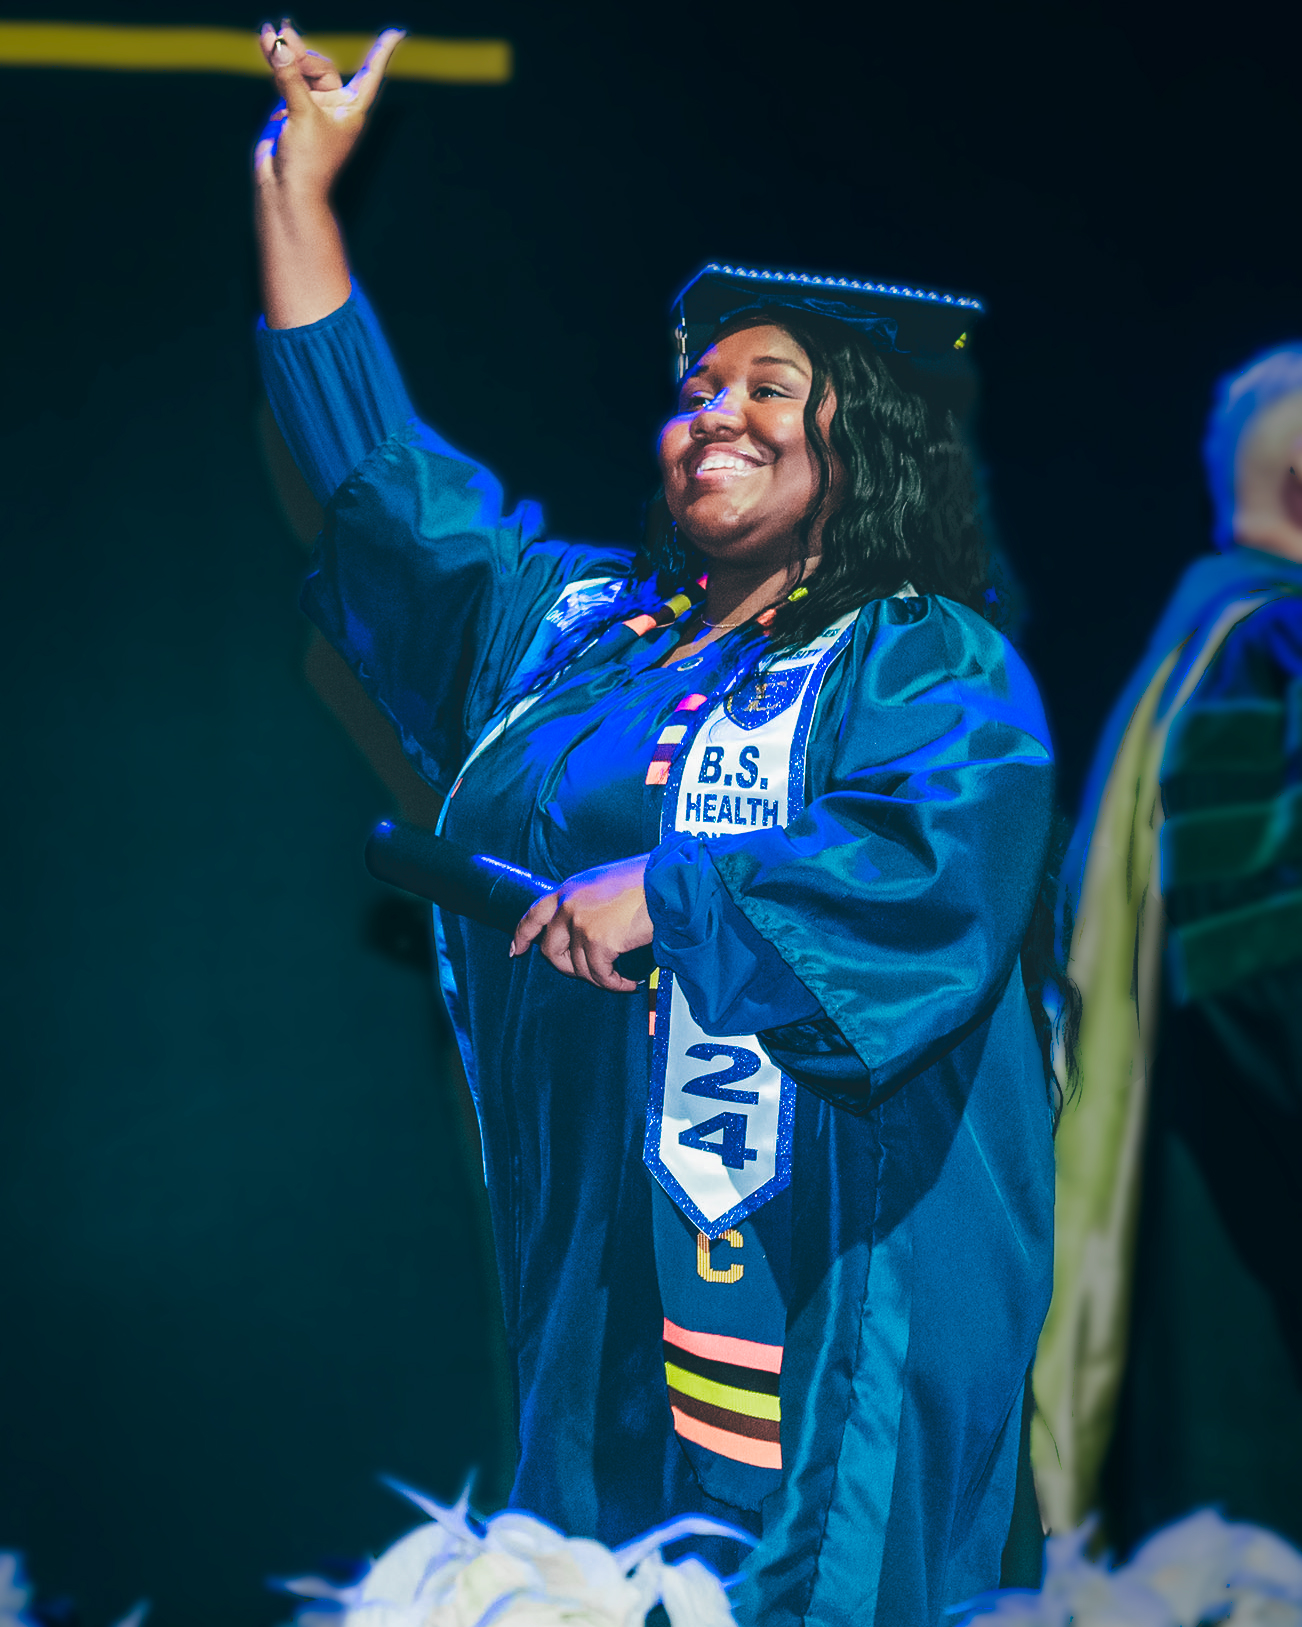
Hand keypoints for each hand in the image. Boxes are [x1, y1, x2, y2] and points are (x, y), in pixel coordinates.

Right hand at [253, 21, 404, 199]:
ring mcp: (312, 107)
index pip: (370, 73)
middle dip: (302, 53)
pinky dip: (277, 63)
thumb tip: (274, 40)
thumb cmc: (307, 162)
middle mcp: (334, 106)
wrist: (286, 190)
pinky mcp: (290, 109)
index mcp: (352, 109)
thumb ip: (289, 76)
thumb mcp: (302, 114)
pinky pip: (286, 78)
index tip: (397, 33)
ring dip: (286, 53)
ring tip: (269, 33)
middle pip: (322, 65)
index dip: (381, 52)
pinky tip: (266, 44)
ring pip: (301, 70)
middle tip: (282, 39)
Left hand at [511, 856, 653, 992]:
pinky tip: (629, 982)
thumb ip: (589, 901)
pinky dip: (615, 984)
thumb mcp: (605, 883)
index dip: (522, 935)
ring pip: (579, 967)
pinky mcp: (598, 942)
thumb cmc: (647, 880)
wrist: (666, 881)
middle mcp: (568, 906)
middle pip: (550, 950)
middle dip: (567, 968)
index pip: (534, 914)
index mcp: (569, 889)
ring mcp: (580, 925)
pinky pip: (601, 975)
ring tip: (620, 977)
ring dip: (600, 978)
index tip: (516, 951)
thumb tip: (590, 928)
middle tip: (587, 974)